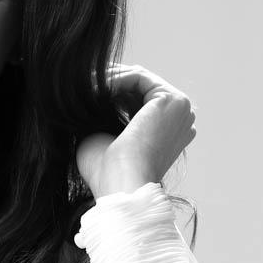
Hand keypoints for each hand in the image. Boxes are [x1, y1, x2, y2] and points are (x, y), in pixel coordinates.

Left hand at [76, 64, 196, 197]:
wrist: (120, 184)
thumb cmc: (107, 173)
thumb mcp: (102, 137)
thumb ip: (101, 117)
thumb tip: (84, 93)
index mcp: (170, 134)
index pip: (139, 101)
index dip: (110, 93)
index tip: (83, 92)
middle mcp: (180, 120)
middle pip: (140, 88)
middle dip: (109, 82)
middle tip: (82, 82)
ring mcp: (180, 109)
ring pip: (138, 80)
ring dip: (109, 79)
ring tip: (84, 85)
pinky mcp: (173, 100)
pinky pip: (138, 77)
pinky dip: (114, 79)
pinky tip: (94, 85)